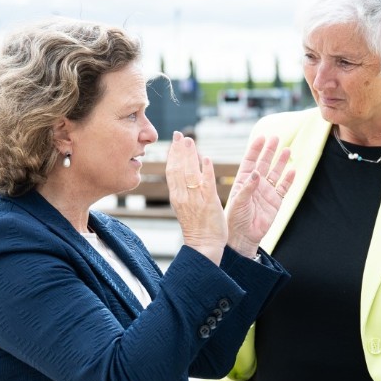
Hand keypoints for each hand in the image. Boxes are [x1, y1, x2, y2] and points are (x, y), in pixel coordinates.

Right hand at [165, 131, 225, 263]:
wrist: (203, 246)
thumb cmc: (196, 227)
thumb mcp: (184, 207)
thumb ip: (184, 190)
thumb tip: (184, 174)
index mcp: (176, 196)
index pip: (172, 171)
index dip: (172, 154)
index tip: (174, 141)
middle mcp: (183, 196)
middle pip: (178, 169)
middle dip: (179, 150)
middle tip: (180, 134)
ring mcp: (195, 199)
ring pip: (190, 173)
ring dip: (189, 155)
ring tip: (190, 140)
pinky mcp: (209, 203)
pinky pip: (206, 184)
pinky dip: (205, 170)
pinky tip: (205, 158)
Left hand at [224, 135, 293, 258]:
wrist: (244, 236)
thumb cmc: (235, 219)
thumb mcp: (238, 201)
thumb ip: (247, 187)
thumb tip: (257, 173)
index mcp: (244, 181)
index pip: (250, 161)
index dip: (255, 149)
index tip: (261, 138)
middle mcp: (256, 184)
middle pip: (264, 163)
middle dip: (269, 151)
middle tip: (276, 138)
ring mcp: (267, 192)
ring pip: (275, 173)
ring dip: (281, 162)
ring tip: (287, 150)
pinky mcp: (276, 201)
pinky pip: (283, 188)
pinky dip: (288, 180)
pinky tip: (292, 170)